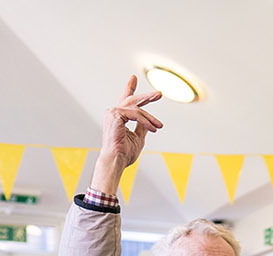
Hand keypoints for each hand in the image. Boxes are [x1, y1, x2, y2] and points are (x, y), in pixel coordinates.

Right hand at [89, 75, 162, 193]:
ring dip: (150, 118)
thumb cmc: (124, 153)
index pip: (125, 101)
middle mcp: (113, 112)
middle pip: (132, 100)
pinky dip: (146, 121)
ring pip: (137, 109)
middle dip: (147, 97)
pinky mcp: (115, 115)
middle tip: (159, 94)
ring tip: (159, 126)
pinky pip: (136, 115)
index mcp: (118, 117)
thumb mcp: (138, 138)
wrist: (116, 160)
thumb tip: (149, 123)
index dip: (130, 88)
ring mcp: (113, 113)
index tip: (134, 77)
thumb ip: (142, 128)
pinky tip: (153, 129)